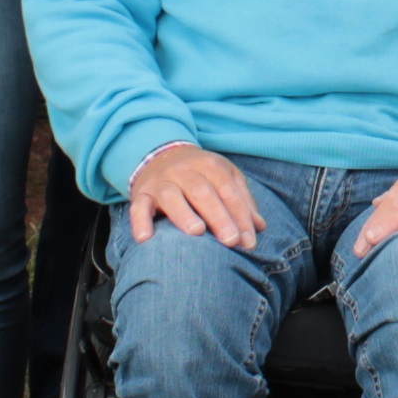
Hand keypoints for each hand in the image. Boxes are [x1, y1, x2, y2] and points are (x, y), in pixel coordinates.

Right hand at [126, 142, 263, 249]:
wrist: (161, 156)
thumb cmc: (201, 175)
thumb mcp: (225, 178)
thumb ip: (242, 201)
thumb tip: (259, 227)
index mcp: (210, 166)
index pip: (229, 191)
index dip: (241, 216)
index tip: (249, 241)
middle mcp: (185, 171)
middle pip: (203, 193)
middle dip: (219, 217)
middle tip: (232, 241)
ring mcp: (162, 182)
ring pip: (172, 197)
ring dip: (184, 214)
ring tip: (197, 232)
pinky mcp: (142, 194)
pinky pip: (138, 207)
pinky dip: (140, 222)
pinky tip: (146, 239)